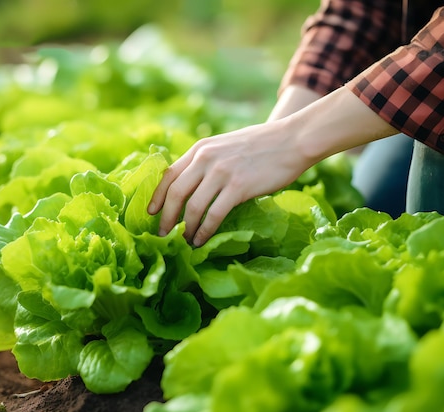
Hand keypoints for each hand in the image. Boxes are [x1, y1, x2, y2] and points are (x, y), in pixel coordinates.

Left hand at [147, 121, 309, 246]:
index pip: (168, 174)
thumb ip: (208, 160)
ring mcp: (221, 173)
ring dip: (185, 228)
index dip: (157, 196)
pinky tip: (202, 240)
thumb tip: (192, 185)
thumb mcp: (226, 145)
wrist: (292, 139)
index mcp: (201, 148)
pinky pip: (213, 215)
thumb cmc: (262, 145)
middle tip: (163, 234)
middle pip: (175, 193)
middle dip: (166, 217)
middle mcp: (206, 158)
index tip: (151, 212)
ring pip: (192, 207)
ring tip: (184, 241)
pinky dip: (204, 231)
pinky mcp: (238, 187)